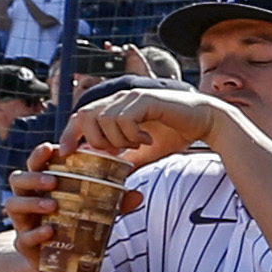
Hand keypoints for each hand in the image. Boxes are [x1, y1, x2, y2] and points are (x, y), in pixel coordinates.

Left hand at [55, 82, 228, 170]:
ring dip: (119, 140)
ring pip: (105, 120)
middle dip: (94, 140)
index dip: (69, 134)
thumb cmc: (174, 134)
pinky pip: (124, 119)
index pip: (81, 116)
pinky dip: (133, 135)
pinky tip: (147, 140)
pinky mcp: (145, 99)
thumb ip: (122, 158)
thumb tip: (104, 175)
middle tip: (114, 153)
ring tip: (137, 145)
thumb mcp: (142, 152)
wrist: (205, 121)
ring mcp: (132, 96)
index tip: (66, 153)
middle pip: (86, 116)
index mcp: (115, 107)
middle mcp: (119, 98)